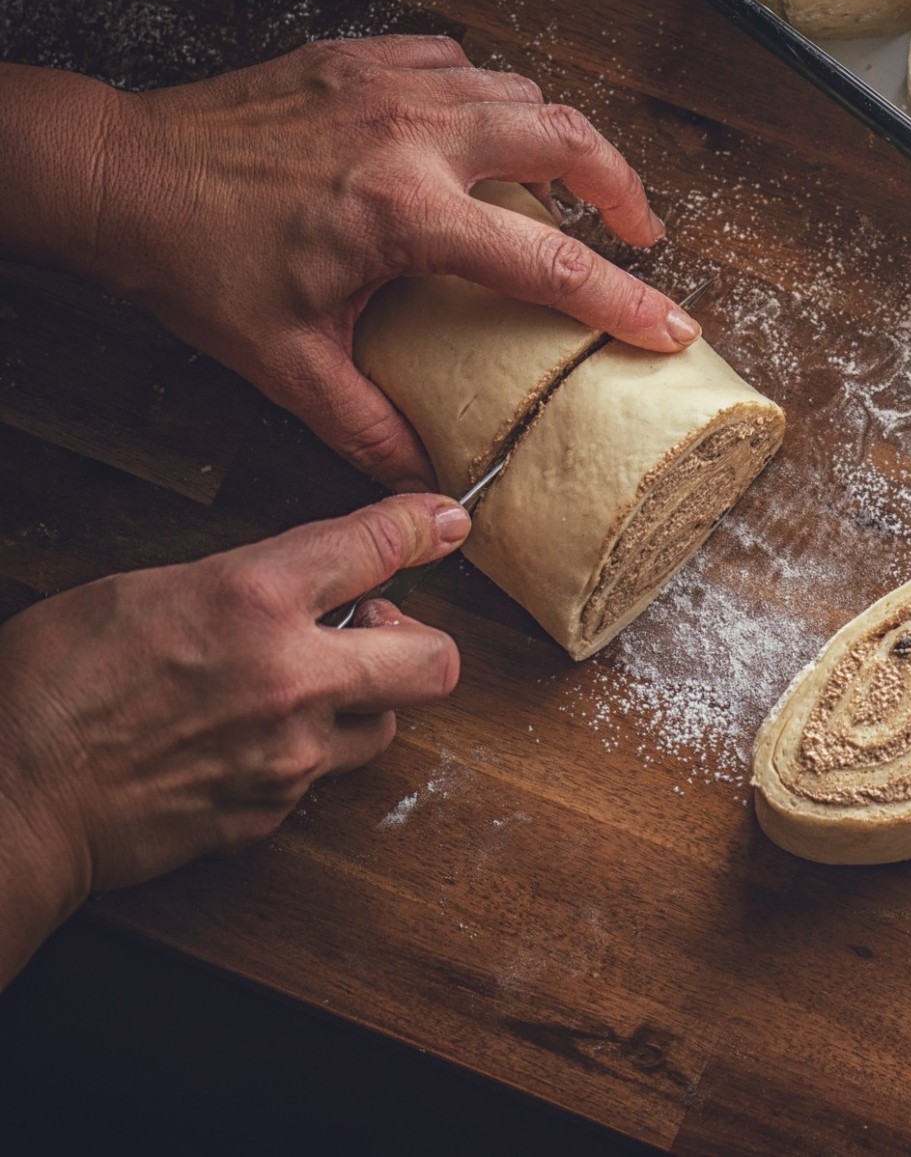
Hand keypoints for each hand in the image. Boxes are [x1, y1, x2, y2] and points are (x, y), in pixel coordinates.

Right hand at [0, 494, 468, 982]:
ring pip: (387, 726)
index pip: (376, 545)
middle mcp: (291, 677)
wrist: (11, 798)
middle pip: (436, 661)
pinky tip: (248, 742)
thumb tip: (296, 579)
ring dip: (362, 704)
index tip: (443, 523)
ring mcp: (289, 755)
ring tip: (302, 690)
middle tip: (370, 631)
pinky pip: (322, 777)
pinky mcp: (272, 812)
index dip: (422, 526)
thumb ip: (240, 583)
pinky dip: (302, 756)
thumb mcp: (141, 591)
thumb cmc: (50, 685)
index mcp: (250, 599)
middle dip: (419, 641)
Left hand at [4, 38, 693, 488]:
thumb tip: (425, 475)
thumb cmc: (198, 264)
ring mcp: (389, 85)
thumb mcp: (286, 363)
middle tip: (640, 229)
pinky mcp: (360, 58)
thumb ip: (366, 424)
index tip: (672, 325)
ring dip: (559, 137)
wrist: (121, 175)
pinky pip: (459, 61)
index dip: (624, 301)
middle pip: (566, 136)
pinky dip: (489, 96)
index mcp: (406, 216)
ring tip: (569, 182)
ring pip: (520, 90)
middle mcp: (413, 136)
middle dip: (623, 184)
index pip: (547, 261)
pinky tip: (481, 132)